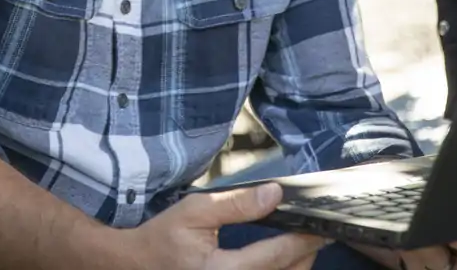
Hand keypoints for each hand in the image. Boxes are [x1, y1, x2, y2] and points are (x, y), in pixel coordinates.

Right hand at [123, 183, 328, 269]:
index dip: (305, 239)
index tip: (324, 225)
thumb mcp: (195, 212)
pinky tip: (281, 261)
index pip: (277, 255)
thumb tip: (275, 194)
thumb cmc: (161, 238)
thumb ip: (236, 204)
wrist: (132, 267)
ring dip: (295, 267)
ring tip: (302, 245)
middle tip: (316, 231)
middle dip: (306, 253)